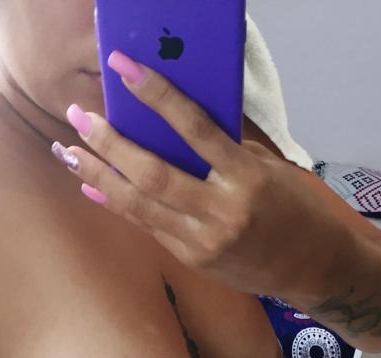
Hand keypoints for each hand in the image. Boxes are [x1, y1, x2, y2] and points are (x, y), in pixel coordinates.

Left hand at [54, 50, 320, 298]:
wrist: (313, 268)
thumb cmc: (294, 210)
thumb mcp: (267, 170)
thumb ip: (223, 151)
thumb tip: (174, 122)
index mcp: (246, 178)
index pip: (194, 128)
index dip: (156, 95)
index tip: (123, 67)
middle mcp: (221, 211)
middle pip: (152, 174)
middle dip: (109, 143)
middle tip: (77, 117)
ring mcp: (203, 241)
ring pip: (139, 205)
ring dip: (98, 176)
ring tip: (67, 151)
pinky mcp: (193, 260)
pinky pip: (147, 226)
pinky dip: (117, 204)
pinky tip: (92, 187)